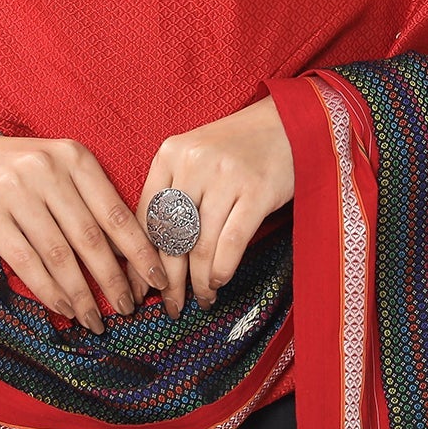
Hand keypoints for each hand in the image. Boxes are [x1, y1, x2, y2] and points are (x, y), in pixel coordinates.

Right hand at [0, 133, 168, 333]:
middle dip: (113, 278)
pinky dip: (49, 290)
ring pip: (59, 254)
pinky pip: (26, 261)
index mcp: (74, 158)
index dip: (138, 249)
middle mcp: (48, 170)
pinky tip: (65, 309)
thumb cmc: (20, 171)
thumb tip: (128, 254)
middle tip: (129, 308)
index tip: (157, 278)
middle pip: (89, 236)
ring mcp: (17, 192)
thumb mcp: (59, 170)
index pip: (115, 211)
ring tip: (95, 320)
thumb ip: (90, 200)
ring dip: (81, 294)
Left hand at [134, 95, 293, 319]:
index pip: (145, 216)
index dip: (141, 259)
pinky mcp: (256, 191)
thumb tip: (151, 254)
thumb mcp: (194, 157)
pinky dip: (222, 270)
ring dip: (200, 281)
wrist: (286, 123)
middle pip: (171, 235)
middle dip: (169, 280)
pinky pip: (231, 244)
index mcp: (170, 153)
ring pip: (201, 246)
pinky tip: (219, 281)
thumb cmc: (236, 147)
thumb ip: (172, 192)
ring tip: (202, 297)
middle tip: (171, 305)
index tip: (141, 288)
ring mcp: (226, 176)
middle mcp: (193, 162)